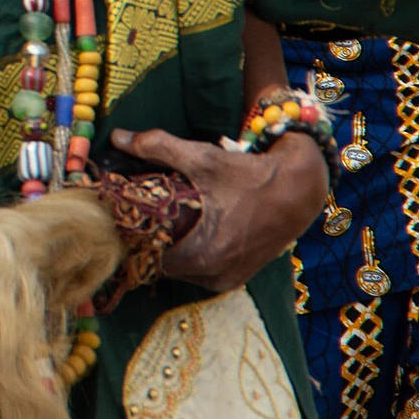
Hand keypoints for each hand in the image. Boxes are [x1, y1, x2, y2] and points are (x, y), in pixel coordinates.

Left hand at [112, 127, 327, 293]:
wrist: (299, 190)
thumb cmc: (249, 175)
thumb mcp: (202, 158)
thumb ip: (156, 147)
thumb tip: (118, 137)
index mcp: (201, 254)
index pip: (146, 255)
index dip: (131, 235)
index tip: (122, 215)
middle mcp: (213, 276)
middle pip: (160, 263)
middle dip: (147, 241)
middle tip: (138, 214)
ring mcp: (226, 280)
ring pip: (179, 270)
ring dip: (168, 251)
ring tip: (160, 222)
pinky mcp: (236, 279)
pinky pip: (199, 273)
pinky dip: (189, 256)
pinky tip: (184, 233)